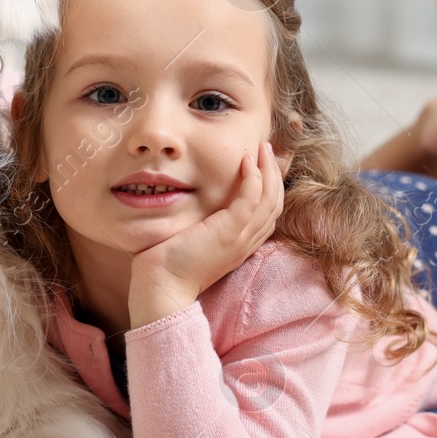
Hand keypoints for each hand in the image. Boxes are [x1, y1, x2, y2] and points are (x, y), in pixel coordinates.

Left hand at [128, 142, 284, 325]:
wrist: (161, 288)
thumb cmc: (169, 267)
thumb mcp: (194, 243)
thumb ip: (204, 227)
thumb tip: (199, 208)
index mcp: (240, 246)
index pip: (267, 214)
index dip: (270, 188)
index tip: (261, 166)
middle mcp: (246, 243)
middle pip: (275, 205)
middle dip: (274, 175)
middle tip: (267, 150)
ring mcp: (240, 238)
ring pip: (270, 200)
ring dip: (269, 171)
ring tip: (263, 149)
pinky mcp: (229, 232)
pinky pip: (252, 200)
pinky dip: (254, 178)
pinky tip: (246, 162)